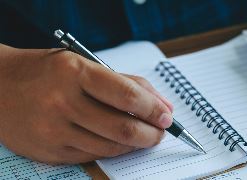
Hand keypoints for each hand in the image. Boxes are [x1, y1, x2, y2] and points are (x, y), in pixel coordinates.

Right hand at [0, 44, 172, 163]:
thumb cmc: (48, 72)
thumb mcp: (84, 64)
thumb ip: (126, 83)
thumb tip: (162, 106)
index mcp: (74, 72)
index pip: (127, 95)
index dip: (153, 109)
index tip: (167, 116)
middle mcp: (62, 102)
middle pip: (122, 128)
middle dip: (151, 133)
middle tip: (160, 131)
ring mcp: (54, 130)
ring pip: (111, 147)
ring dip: (135, 144)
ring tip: (143, 136)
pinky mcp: (50, 152)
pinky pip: (93, 156)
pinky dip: (113, 150)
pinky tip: (118, 141)